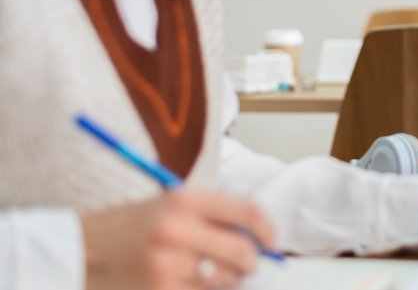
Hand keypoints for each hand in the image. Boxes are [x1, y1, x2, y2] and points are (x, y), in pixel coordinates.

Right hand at [80, 190, 274, 289]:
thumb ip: (214, 215)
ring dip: (229, 282)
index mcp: (184, 200)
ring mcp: (167, 266)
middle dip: (251, 262)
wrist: (79, 250)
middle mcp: (177, 230)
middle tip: (245, 265)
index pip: (246, 211)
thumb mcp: (171, 204)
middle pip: (243, 252)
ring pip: (226, 282)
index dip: (268, 229)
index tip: (273, 242)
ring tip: (212, 275)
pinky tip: (192, 286)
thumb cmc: (134, 226)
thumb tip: (260, 238)